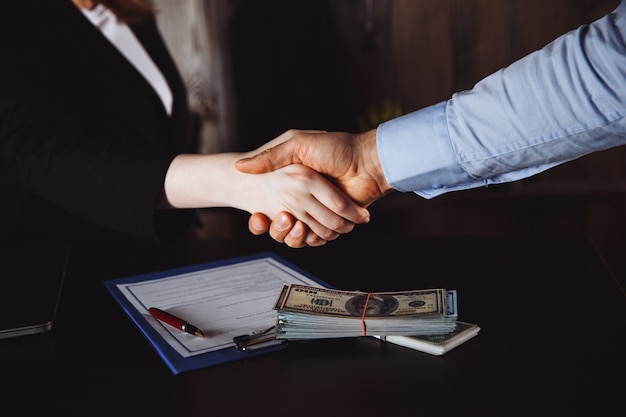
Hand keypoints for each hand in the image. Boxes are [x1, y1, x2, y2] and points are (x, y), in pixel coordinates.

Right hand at [238, 129, 392, 242]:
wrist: (368, 161)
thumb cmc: (337, 148)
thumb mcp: (298, 144)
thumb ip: (271, 157)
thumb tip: (240, 166)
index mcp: (294, 181)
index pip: (268, 206)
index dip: (261, 217)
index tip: (259, 216)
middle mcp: (304, 198)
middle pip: (281, 226)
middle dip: (278, 228)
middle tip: (282, 218)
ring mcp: (319, 211)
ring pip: (297, 236)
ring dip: (294, 235)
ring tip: (295, 223)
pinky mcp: (333, 223)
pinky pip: (317, 239)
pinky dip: (313, 239)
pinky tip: (309, 229)